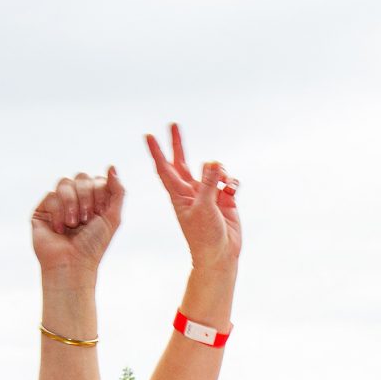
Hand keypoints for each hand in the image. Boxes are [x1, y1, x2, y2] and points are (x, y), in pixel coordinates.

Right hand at [31, 169, 124, 277]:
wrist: (72, 264)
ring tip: (72, 224)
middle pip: (81, 177)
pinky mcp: (42, 210)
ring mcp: (59, 204)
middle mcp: (76, 200)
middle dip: (86, 197)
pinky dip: (58, 212)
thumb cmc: (93, 245)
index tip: (99, 214)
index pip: (96, 180)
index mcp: (94, 201)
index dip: (99, 194)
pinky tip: (59, 229)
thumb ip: (118, 191)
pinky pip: (50, 196)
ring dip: (72, 204)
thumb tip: (112, 166)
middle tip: (86, 219)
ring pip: (64, 183)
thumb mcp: (113, 217)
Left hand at [145, 123, 239, 273]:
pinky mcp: (224, 198)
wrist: (220, 254)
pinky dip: (232, 182)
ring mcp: (208, 194)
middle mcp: (191, 191)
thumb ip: (208, 183)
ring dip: (219, 170)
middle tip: (172, 124)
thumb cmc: (205, 236)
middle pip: (182, 161)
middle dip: (178, 143)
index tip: (148, 135)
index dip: (156, 151)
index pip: (164, 168)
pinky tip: (232, 191)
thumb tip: (211, 162)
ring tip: (223, 182)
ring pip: (212, 169)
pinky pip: (228, 180)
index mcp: (179, 194)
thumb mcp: (205, 208)